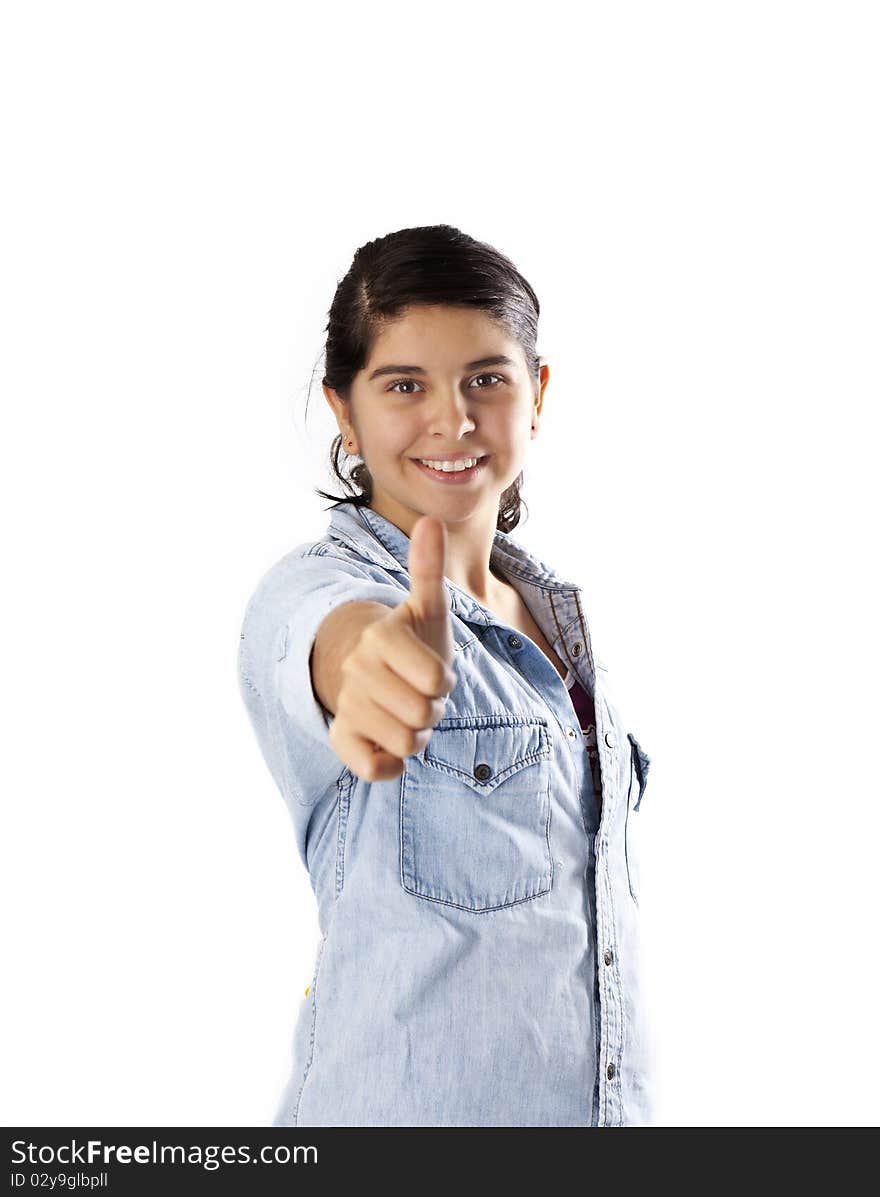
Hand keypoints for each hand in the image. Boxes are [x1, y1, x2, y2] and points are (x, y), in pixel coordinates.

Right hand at [328, 516, 456, 781]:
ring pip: (407, 744)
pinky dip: (390, 765)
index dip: (444, 681)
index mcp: (380, 638)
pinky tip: (388, 743)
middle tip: (420, 695)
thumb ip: (427, 568)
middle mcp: (357, 672)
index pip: (436, 680)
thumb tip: (430, 520)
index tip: (433, 670)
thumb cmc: (409, 639)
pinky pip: (374, 770)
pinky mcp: (341, 739)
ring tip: (406, 713)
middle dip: (432, 710)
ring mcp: (347, 706)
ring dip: (417, 735)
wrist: (366, 669)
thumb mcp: (425, 606)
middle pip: (424, 716)